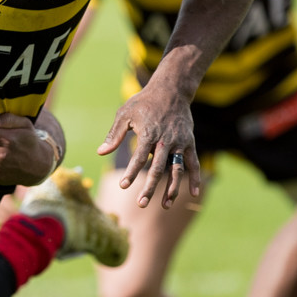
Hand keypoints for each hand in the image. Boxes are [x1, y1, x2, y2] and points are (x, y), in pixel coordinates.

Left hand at [97, 82, 197, 207]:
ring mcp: (179, 143)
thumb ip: (114, 135)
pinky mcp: (189, 143)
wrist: (171, 90)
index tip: (123, 186)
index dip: (131, 173)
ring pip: (177, 170)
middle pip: (158, 169)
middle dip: (149, 188)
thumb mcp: (125, 113)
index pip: (139, 158)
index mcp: (148, 133)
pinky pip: (193, 163)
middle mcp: (166, 140)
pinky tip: (194, 193)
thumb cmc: (144, 102)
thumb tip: (101, 152)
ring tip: (164, 205)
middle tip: (140, 203)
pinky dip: (195, 178)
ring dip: (172, 189)